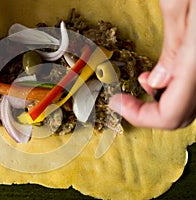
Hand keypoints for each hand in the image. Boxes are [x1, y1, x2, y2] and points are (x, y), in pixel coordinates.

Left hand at [109, 0, 195, 129]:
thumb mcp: (182, 3)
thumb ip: (173, 47)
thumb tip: (158, 82)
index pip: (170, 115)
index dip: (140, 117)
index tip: (117, 102)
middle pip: (180, 116)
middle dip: (148, 112)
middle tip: (125, 98)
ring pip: (188, 105)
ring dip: (161, 101)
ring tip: (144, 81)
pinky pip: (193, 89)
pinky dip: (174, 90)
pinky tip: (163, 74)